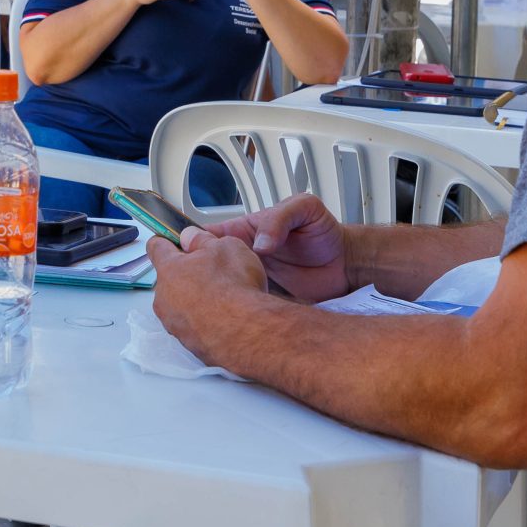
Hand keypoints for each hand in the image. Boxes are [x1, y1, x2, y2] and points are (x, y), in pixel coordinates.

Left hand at [148, 232, 267, 358]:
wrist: (247, 331)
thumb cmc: (235, 288)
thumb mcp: (226, 246)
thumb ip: (203, 240)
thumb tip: (191, 237)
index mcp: (169, 268)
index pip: (156, 247)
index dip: (167, 240)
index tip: (174, 240)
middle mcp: (164, 297)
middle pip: (169, 278)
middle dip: (187, 273)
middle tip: (212, 271)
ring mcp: (174, 323)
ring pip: (179, 304)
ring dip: (195, 300)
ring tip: (222, 299)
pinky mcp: (187, 342)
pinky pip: (192, 325)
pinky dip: (204, 321)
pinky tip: (225, 318)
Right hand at [189, 192, 352, 301]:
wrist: (346, 265)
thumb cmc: (324, 233)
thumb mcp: (305, 209)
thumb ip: (280, 218)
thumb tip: (260, 243)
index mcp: (246, 231)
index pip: (208, 235)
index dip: (190, 243)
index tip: (180, 253)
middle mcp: (244, 257)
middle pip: (207, 266)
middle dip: (195, 276)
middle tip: (193, 286)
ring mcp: (252, 280)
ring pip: (221, 290)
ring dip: (213, 297)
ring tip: (209, 304)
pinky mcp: (264, 301)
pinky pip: (243, 308)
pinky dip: (236, 313)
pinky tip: (233, 318)